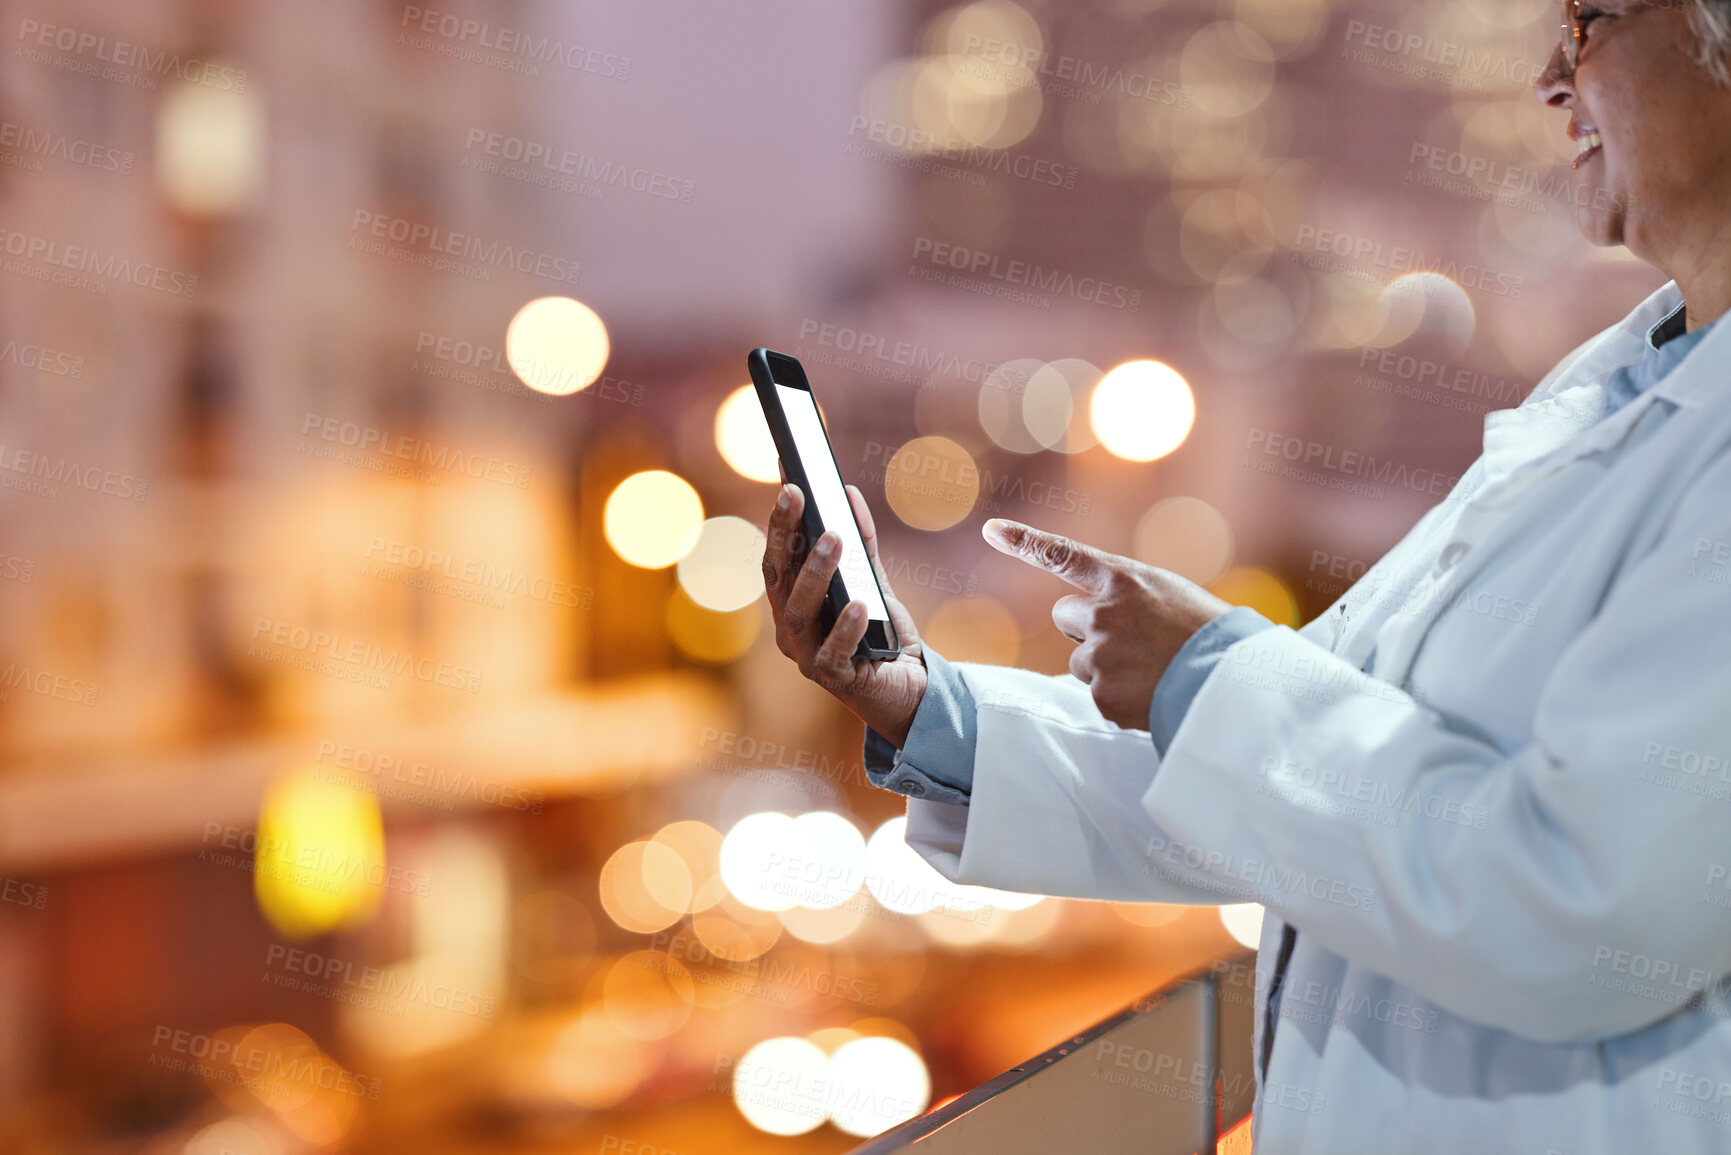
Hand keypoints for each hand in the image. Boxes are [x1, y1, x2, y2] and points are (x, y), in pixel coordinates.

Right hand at [763, 464, 928, 747]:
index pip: (778, 558)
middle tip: (797, 493)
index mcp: (792, 606)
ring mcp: (808, 658)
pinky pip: (833, 654)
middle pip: (780, 579)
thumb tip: (849, 494)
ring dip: (815, 572)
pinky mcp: (837, 680)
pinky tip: (860, 604)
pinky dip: (845, 628)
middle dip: (786, 533)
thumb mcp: (873, 583)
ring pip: (800, 613)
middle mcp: (791, 631)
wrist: (911, 689)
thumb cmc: (881, 635)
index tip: (789, 481)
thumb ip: (862, 545)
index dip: (780, 520)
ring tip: (834, 538)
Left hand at [983, 519, 1231, 730]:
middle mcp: (1103, 613)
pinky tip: (1149, 691)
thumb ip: (1126, 596)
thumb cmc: (1207, 633)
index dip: (1024, 541)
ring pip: (1080, 658)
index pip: (1062, 554)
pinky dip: (1118, 695)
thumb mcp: (1168, 595)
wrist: (1233, 683)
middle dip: (1088, 627)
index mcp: (1123, 580)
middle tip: (1134, 639)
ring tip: (1149, 667)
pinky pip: (1096, 692)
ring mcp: (1100, 655)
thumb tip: (1091, 616)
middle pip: (1066, 616)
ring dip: (1104, 663)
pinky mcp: (1101, 694)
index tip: (991, 530)